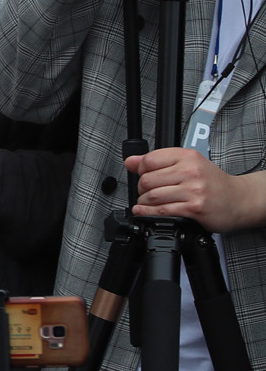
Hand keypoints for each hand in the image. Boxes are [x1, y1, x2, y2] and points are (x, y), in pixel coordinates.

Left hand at [128, 148, 265, 232]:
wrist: (239, 199)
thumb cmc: (213, 182)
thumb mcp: (188, 164)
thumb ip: (158, 161)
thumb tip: (130, 161)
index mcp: (187, 156)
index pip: (149, 160)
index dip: (140, 170)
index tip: (142, 176)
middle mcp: (190, 171)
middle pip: (147, 180)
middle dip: (141, 189)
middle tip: (146, 192)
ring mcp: (193, 190)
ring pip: (152, 196)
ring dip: (144, 202)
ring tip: (147, 203)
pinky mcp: (195, 208)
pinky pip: (162, 211)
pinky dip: (148, 213)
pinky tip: (145, 212)